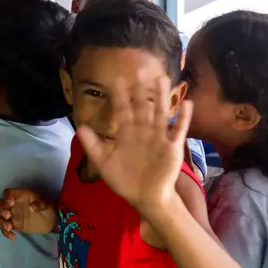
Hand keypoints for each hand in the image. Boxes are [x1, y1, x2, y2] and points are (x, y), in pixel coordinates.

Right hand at [0, 189, 57, 238]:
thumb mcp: (47, 203)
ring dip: (1, 222)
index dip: (6, 197)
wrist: (52, 219)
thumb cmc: (48, 207)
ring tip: (9, 228)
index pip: (8, 193)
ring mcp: (12, 215)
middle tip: (8, 216)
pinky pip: (5, 228)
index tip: (11, 203)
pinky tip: (13, 236)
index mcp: (20, 196)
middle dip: (1, 210)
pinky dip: (6, 233)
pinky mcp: (14, 225)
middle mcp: (13, 204)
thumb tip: (32, 206)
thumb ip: (40, 204)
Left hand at [77, 74, 191, 214]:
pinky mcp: (172, 147)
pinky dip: (183, 118)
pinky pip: (178, 130)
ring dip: (161, 97)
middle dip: (140, 90)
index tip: (116, 79)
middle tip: (140, 69)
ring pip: (159, 113)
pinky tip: (187, 103)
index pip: (122, 110)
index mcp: (125, 134)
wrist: (145, 198)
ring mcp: (158, 138)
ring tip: (162, 78)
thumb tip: (79, 126)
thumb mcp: (103, 162)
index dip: (120, 96)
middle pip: (141, 106)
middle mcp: (142, 131)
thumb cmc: (124, 180)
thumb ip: (92, 145)